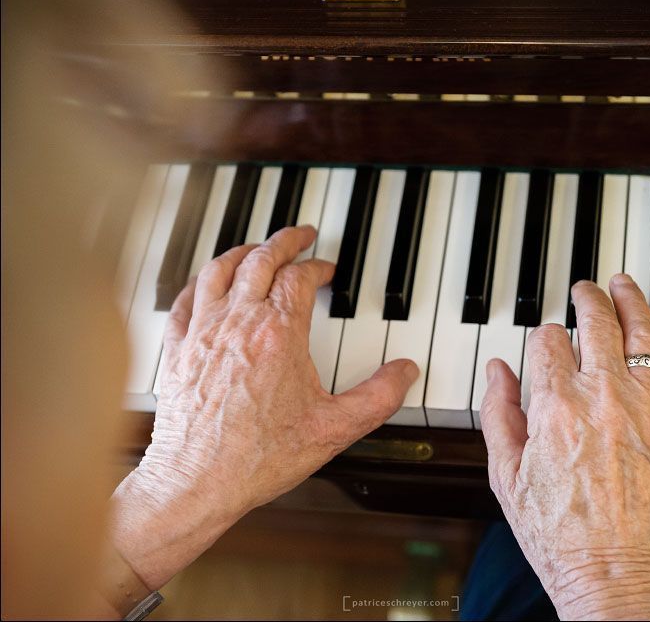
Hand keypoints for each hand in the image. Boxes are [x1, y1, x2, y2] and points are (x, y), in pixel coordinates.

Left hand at [111, 226, 417, 588]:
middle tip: (298, 234)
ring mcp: (203, 333)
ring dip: (242, 251)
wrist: (197, 482)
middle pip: (261, 260)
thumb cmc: (259, 458)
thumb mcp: (335, 429)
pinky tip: (205, 282)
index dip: (317, 268)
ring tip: (257, 246)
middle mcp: (238, 323)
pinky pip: (184, 300)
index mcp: (279, 334)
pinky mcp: (177, 350)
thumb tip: (405, 372)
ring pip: (219, 270)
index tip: (327, 271)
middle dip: (283, 241)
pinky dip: (199, 282)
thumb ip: (378, 396)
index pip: (300, 279)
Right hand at [481, 274, 649, 620]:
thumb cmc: (559, 534)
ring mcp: (646, 409)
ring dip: (632, 302)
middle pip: (596, 324)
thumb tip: (496, 371)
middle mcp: (602, 396)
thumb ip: (498, 413)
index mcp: (554, 406)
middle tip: (583, 290)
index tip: (543, 342)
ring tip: (624, 284)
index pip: (547, 342)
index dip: (542, 337)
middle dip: (586, 299)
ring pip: (643, 335)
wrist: (614, 574)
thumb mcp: (506, 475)